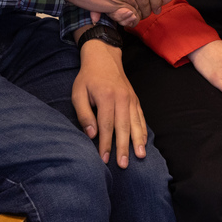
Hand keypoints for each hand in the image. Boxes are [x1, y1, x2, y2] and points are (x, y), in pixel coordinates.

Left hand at [72, 37, 147, 167]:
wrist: (104, 57)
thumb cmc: (88, 78)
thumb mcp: (78, 93)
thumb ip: (84, 114)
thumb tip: (91, 134)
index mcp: (106, 98)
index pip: (106, 126)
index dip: (106, 144)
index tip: (104, 160)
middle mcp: (122, 99)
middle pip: (123, 127)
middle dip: (123, 148)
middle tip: (123, 165)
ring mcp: (131, 99)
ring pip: (136, 123)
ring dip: (138, 141)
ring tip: (140, 156)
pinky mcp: (135, 99)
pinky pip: (141, 117)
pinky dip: (143, 130)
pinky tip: (144, 142)